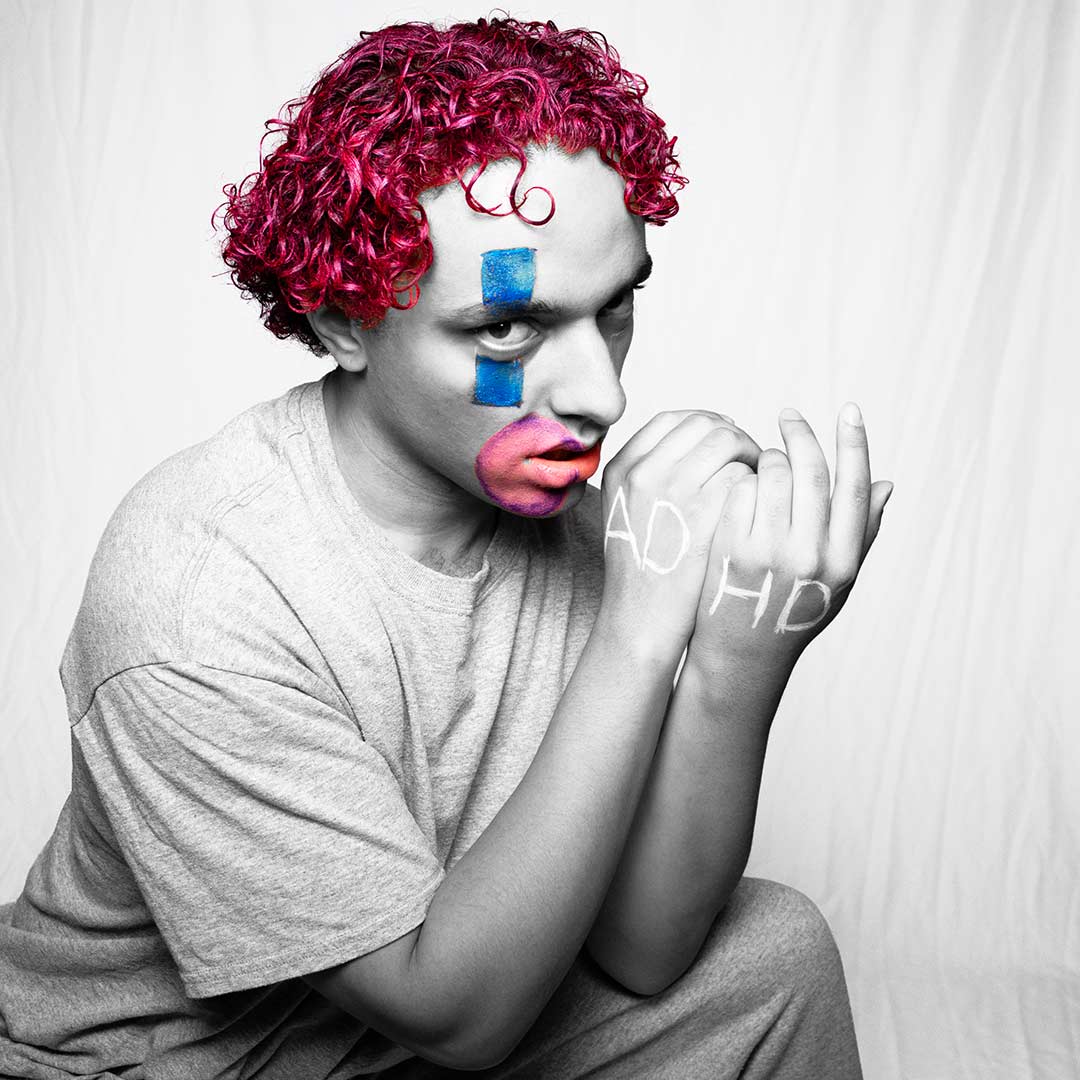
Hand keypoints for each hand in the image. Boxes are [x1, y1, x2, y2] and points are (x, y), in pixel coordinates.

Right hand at [598, 411, 760, 660]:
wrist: (641, 618)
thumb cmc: (645, 569)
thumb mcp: (628, 510)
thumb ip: (653, 471)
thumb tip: (708, 432)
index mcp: (623, 467)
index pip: (672, 418)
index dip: (705, 424)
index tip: (724, 441)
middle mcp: (643, 472)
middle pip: (704, 423)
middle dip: (735, 436)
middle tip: (750, 460)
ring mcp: (671, 490)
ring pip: (728, 441)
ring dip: (751, 455)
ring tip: (761, 480)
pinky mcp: (702, 512)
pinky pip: (742, 474)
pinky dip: (756, 483)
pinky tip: (760, 505)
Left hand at [685, 403, 891, 675]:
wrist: (742, 653)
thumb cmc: (793, 610)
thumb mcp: (838, 581)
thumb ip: (860, 532)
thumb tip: (886, 482)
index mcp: (844, 559)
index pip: (854, 486)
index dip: (854, 442)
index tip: (850, 409)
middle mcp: (811, 555)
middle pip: (811, 472)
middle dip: (800, 434)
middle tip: (788, 416)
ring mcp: (769, 551)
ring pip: (772, 475)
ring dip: (766, 457)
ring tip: (761, 460)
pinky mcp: (731, 549)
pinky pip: (739, 491)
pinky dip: (740, 480)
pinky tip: (737, 484)